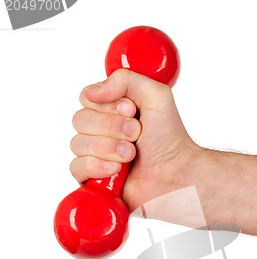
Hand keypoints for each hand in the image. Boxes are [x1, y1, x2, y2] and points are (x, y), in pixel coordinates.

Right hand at [70, 69, 209, 223]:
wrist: (177, 174)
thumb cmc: (171, 140)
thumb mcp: (156, 95)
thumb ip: (125, 79)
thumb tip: (91, 91)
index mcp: (114, 110)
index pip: (87, 98)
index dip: (107, 106)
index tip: (131, 112)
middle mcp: (104, 132)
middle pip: (80, 120)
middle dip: (111, 128)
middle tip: (136, 135)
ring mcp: (99, 156)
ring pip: (77, 144)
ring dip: (108, 148)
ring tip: (131, 155)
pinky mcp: (96, 179)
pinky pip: (76, 168)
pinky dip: (96, 167)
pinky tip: (117, 170)